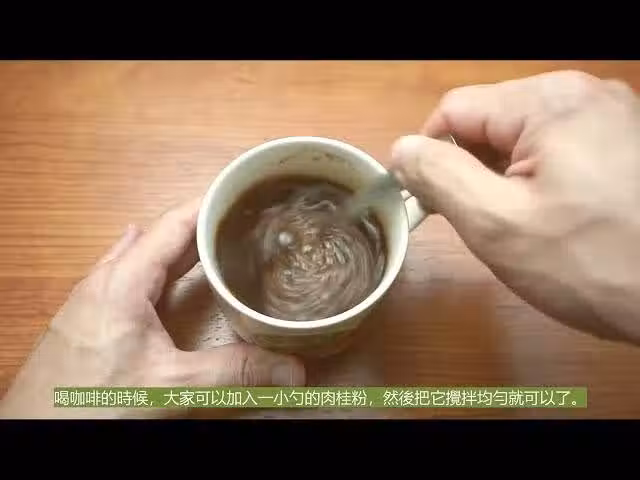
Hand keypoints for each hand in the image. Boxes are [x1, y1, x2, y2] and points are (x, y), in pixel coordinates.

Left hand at [0, 197, 304, 418]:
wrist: (36, 431)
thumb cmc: (89, 403)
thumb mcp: (170, 386)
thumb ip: (231, 373)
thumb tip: (291, 369)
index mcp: (122, 282)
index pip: (172, 225)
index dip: (208, 205)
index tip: (241, 192)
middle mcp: (104, 281)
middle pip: (159, 237)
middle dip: (201, 226)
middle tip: (241, 221)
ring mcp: (92, 299)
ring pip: (141, 256)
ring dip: (177, 247)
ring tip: (211, 240)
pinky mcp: (88, 319)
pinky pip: (127, 276)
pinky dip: (154, 267)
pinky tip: (158, 271)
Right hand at [390, 70, 639, 344]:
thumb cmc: (589, 264)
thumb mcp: (497, 223)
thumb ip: (439, 177)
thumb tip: (401, 149)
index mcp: (549, 102)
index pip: (454, 111)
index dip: (428, 156)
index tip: (428, 204)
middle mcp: (583, 94)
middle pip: (490, 122)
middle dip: (472, 170)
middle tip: (484, 222)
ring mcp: (611, 116)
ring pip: (522, 138)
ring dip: (504, 178)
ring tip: (523, 225)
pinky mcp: (625, 143)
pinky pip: (557, 150)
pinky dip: (539, 180)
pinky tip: (555, 217)